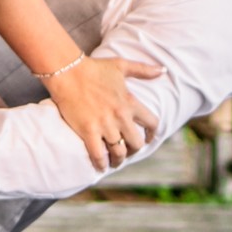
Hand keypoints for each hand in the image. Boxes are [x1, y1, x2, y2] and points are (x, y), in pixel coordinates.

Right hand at [44, 56, 163, 171]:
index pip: (152, 124)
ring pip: (119, 153)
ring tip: (114, 161)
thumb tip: (163, 70)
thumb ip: (143, 70)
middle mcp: (121, 117)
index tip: (148, 138)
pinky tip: (101, 166)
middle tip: (127, 151)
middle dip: (133, 150)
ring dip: (118, 160)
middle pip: (136, 144)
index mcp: (130, 102)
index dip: (152, 134)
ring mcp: (105, 126)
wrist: (68, 72)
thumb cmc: (94, 68)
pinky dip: (101, 164)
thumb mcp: (121, 65)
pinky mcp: (88, 131)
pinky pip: (98, 155)